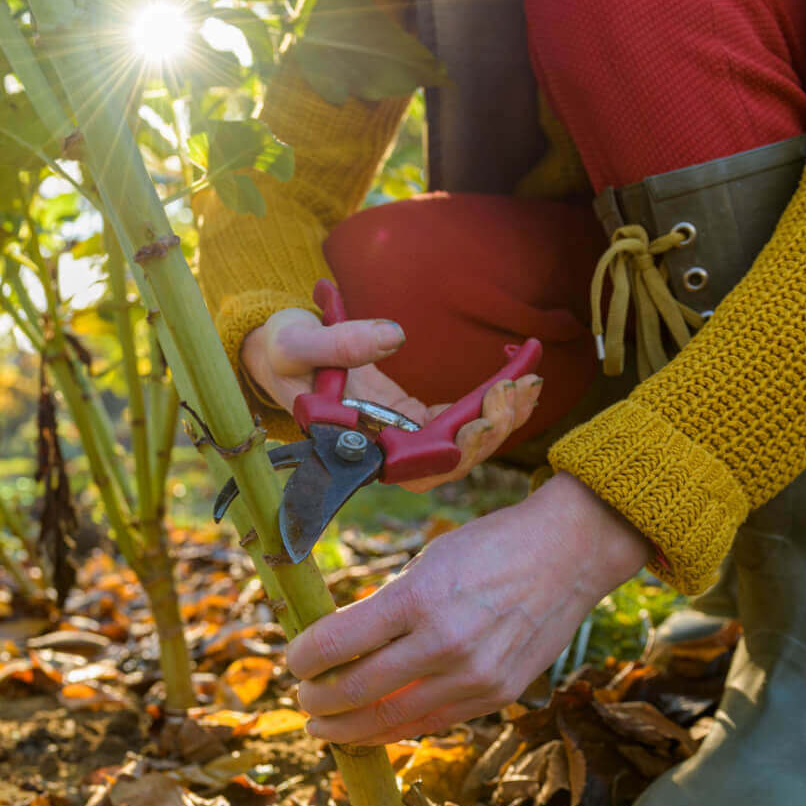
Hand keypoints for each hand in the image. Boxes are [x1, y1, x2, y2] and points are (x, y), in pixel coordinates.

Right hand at [241, 307, 541, 490]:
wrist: (276, 353)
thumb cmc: (279, 352)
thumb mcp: (299, 342)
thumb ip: (341, 341)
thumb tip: (396, 334)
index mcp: (357, 448)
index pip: (416, 470)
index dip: (455, 454)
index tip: (479, 422)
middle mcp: (387, 452)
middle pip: (453, 460)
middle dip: (492, 428)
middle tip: (517, 387)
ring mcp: (405, 436)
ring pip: (465, 443)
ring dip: (502, 416)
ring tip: (529, 378)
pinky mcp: (416, 417)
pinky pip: (463, 418)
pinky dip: (493, 400)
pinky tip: (519, 373)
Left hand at [287, 475, 650, 744]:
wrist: (568, 554)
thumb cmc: (490, 548)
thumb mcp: (427, 562)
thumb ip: (387, 606)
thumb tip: (339, 643)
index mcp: (419, 599)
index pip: (339, 643)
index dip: (305, 659)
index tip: (294, 661)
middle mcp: (445, 643)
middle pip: (357, 690)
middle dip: (318, 702)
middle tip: (302, 700)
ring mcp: (474, 676)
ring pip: (391, 720)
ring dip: (349, 729)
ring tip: (325, 727)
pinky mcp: (496, 696)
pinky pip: (432, 722)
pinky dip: (395, 729)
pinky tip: (373, 727)